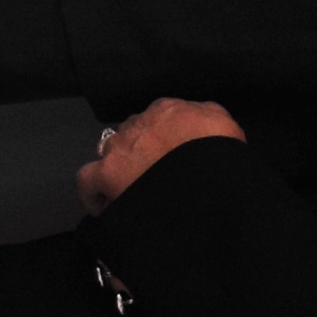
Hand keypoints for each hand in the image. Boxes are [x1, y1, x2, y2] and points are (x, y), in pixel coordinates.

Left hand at [76, 98, 242, 210]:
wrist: (208, 180)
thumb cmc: (221, 157)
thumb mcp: (227, 128)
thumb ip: (211, 118)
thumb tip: (200, 122)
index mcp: (170, 110)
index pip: (159, 119)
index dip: (163, 141)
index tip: (169, 159)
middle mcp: (141, 122)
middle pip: (134, 135)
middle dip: (141, 154)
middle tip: (154, 179)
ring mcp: (121, 146)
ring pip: (111, 152)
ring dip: (120, 169)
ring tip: (133, 193)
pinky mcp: (107, 173)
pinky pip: (88, 179)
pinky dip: (94, 192)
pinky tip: (107, 207)